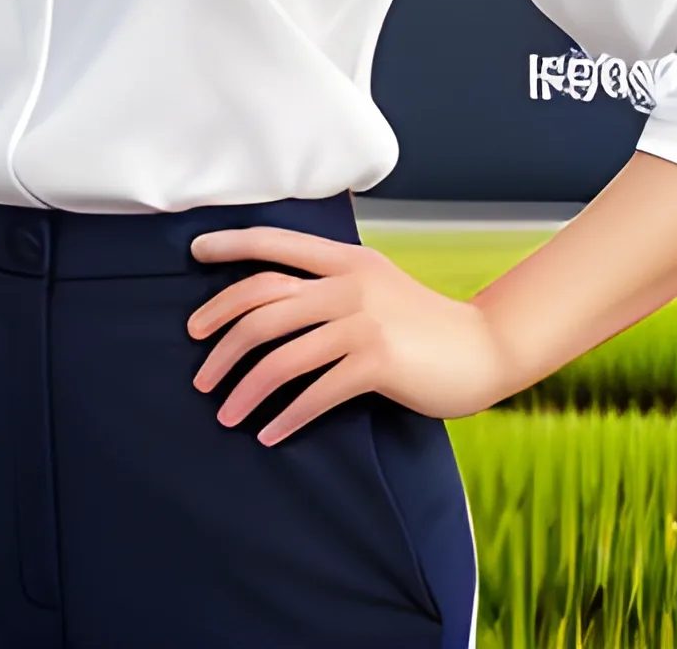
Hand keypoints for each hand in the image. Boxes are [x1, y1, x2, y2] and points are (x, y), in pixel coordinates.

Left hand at [187, 227, 509, 444]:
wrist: (482, 347)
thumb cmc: (419, 323)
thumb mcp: (374, 284)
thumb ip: (330, 284)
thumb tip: (270, 302)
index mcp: (345, 258)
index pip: (276, 243)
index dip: (232, 246)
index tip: (195, 252)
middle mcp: (348, 283)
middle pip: (264, 303)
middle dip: (221, 336)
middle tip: (200, 370)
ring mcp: (363, 321)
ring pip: (281, 354)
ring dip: (245, 388)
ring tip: (225, 413)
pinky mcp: (377, 362)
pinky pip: (315, 392)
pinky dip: (286, 416)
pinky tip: (270, 433)